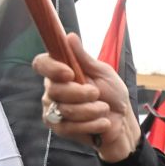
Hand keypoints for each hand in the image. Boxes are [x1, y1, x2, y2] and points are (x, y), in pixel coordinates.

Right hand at [33, 33, 138, 162]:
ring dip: (91, 110)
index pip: (41, 64)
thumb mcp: (103, 73)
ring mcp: (54, 110)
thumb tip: (69, 36)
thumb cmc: (113, 94)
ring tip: (104, 109)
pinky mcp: (60, 129)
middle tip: (97, 94)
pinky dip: (91, 124)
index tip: (70, 73)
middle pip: (54, 89)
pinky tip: (103, 122)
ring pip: (65, 110)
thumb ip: (84, 58)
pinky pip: (69, 127)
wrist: (123, 122)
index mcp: (61, 72)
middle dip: (81, 93)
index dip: (52, 68)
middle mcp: (53, 90)